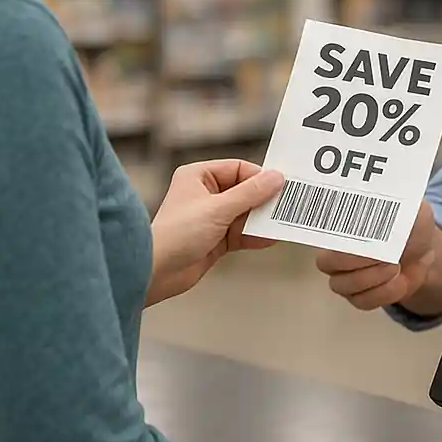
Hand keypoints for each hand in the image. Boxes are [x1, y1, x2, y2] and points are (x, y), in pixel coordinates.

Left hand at [148, 160, 283, 304]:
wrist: (154, 272)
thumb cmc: (177, 233)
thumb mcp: (218, 208)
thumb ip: (251, 193)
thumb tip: (277, 178)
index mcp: (199, 176)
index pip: (239, 168)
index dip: (260, 177)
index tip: (282, 187)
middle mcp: (205, 193)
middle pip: (245, 191)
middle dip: (264, 200)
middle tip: (287, 205)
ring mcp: (211, 217)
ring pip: (246, 213)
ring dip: (262, 219)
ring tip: (282, 223)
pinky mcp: (216, 239)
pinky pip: (242, 233)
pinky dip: (255, 235)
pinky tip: (271, 238)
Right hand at [315, 199, 436, 310]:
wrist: (424, 252)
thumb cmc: (411, 224)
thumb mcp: (409, 207)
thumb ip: (395, 206)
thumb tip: (381, 204)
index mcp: (344, 224)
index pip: (326, 231)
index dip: (343, 237)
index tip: (369, 238)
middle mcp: (337, 250)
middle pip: (327, 262)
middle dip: (358, 261)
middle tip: (386, 257)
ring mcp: (345, 276)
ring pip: (343, 285)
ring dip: (373, 279)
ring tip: (396, 267)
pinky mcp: (359, 296)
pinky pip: (361, 301)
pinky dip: (384, 293)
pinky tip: (400, 281)